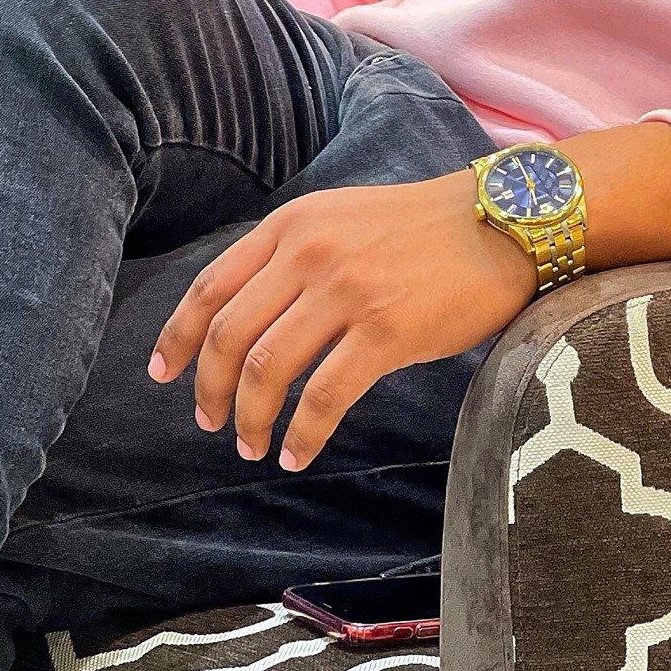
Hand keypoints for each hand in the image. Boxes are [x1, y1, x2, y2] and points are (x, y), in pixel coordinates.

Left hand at [145, 170, 537, 471]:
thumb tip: (251, 316)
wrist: (505, 221)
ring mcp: (347, 292)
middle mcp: (311, 253)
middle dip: (210, 388)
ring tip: (253, 444)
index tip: (164, 372)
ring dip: (250, 418)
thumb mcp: (345, 218)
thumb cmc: (428, 227)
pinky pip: (323, 397)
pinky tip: (297, 453)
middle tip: (213, 422)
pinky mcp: (386, 331)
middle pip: (229, 334)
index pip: (213, 285)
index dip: (180, 336)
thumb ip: (297, 254)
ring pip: (266, 369)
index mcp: (295, 224)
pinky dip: (302, 433)